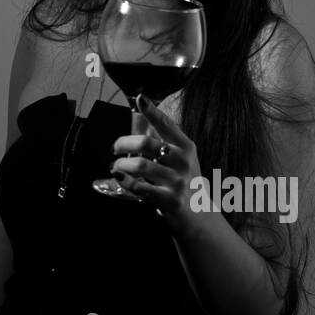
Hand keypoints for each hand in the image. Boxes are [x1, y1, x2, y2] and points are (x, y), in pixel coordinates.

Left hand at [102, 93, 201, 229]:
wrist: (199, 215)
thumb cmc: (184, 183)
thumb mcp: (181, 159)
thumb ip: (164, 142)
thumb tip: (140, 118)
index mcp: (186, 147)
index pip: (166, 124)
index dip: (152, 111)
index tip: (140, 99)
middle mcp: (183, 161)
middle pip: (146, 143)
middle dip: (123, 143)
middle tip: (115, 147)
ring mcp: (178, 181)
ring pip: (140, 165)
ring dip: (121, 164)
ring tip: (116, 165)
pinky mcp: (170, 200)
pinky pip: (140, 187)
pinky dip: (125, 181)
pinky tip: (120, 177)